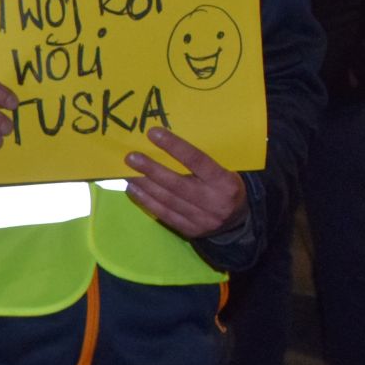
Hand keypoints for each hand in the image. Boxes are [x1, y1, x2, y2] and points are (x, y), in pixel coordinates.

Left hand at [124, 127, 245, 238]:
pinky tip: (133, 189)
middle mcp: (213, 201)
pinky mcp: (190, 230)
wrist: (237, 221)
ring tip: (127, 172)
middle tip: (131, 157)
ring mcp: (201, 219)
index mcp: (225, 182)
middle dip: (151, 169)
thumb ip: (201, 163)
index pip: (197, 160)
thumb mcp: (226, 172)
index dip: (174, 146)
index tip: (153, 133)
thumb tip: (166, 143)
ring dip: (144, 185)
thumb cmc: (226, 187)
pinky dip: (146, 201)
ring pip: (167, 200)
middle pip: (177, 184)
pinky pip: (164, 214)